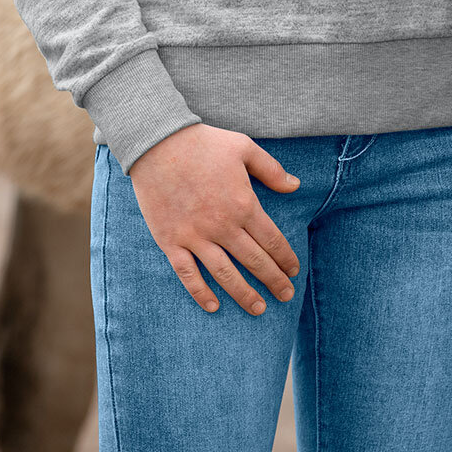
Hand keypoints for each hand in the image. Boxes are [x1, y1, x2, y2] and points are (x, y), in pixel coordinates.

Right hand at [128, 123, 302, 314]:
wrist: (157, 143)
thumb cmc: (203, 143)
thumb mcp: (244, 148)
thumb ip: (271, 170)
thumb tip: (295, 186)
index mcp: (243, 204)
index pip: (272, 240)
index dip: (286, 258)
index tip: (294, 271)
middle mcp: (222, 225)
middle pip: (254, 261)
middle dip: (273, 281)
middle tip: (286, 296)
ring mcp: (195, 236)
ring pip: (225, 274)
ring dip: (244, 294)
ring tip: (259, 309)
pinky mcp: (171, 241)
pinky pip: (188, 273)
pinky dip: (200, 292)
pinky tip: (213, 306)